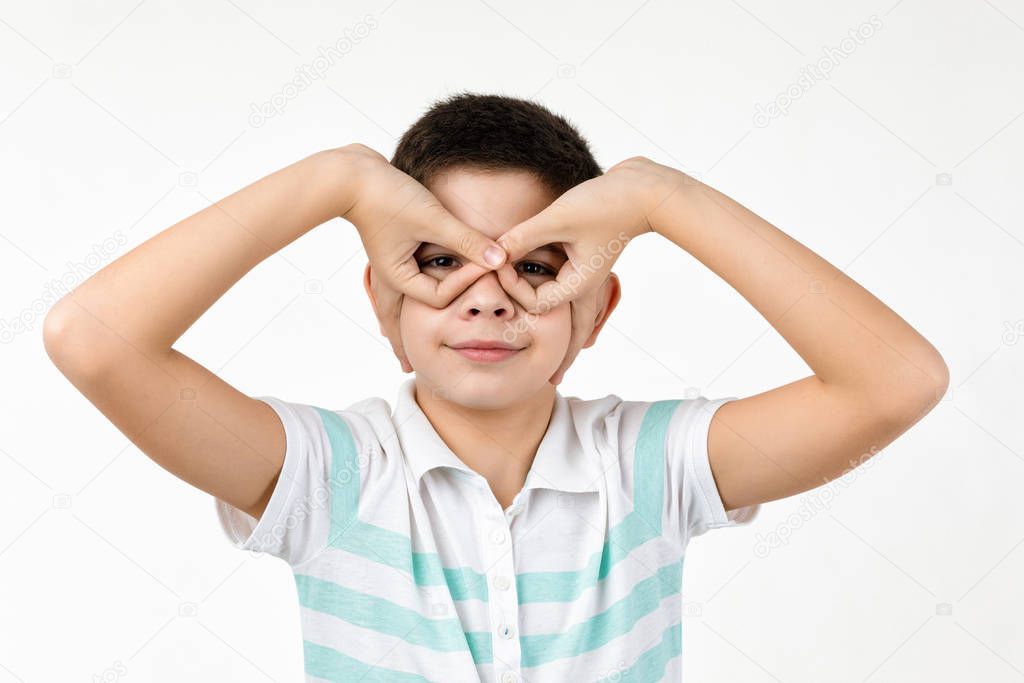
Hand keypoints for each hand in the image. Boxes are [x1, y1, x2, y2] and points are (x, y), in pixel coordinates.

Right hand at [337, 144, 506, 371]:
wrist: (351, 176)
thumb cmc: (388, 196)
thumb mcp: (432, 218)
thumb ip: (466, 240)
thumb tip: (499, 258)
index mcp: (398, 277)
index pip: (439, 296)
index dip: (465, 284)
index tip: (486, 266)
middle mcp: (389, 277)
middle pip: (397, 320)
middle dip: (402, 343)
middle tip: (407, 368)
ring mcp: (385, 266)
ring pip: (391, 306)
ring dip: (397, 324)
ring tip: (399, 346)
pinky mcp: (388, 252)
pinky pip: (394, 286)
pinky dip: (396, 299)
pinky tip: (397, 303)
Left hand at [494, 155, 681, 383]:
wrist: (645, 190)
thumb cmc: (606, 203)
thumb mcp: (559, 218)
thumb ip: (524, 236)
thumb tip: (494, 252)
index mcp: (580, 283)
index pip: (538, 302)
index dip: (513, 286)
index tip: (499, 262)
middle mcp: (587, 285)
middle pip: (574, 333)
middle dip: (563, 357)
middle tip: (554, 382)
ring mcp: (592, 275)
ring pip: (579, 316)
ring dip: (570, 336)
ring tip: (563, 358)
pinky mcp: (592, 261)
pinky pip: (580, 295)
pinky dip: (571, 307)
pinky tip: (566, 313)